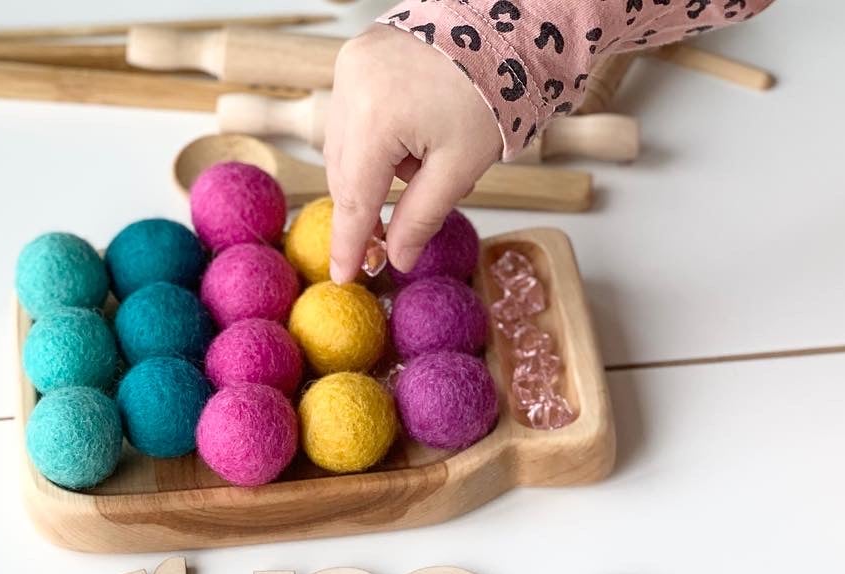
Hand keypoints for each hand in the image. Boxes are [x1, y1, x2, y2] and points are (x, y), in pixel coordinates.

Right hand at [324, 26, 500, 283]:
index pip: (355, 200)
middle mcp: (352, 88)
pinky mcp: (357, 56)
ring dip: (374, 172)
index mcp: (376, 119)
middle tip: (387, 239)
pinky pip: (352, 116)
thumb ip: (420, 218)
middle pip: (344, 175)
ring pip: (345, 147)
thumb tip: (396, 259)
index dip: (349, 243)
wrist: (501, 26)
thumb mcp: (458, 168)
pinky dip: (375, 140)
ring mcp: (351, 67)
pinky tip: (411, 140)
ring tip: (422, 168)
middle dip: (366, 208)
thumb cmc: (488, 91)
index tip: (343, 276)